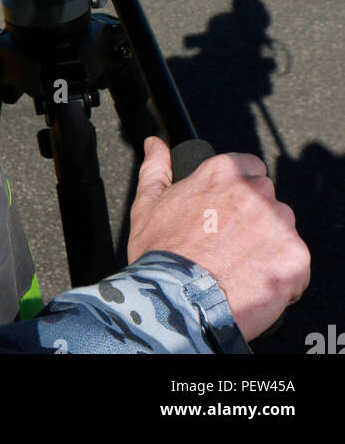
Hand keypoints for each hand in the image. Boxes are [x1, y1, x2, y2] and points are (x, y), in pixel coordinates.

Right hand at [127, 135, 309, 341]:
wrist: (179, 301)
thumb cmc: (161, 252)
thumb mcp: (148, 204)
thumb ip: (156, 168)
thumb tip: (154, 143)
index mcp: (224, 172)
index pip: (250, 168)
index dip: (240, 190)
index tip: (228, 213)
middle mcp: (256, 191)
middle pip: (267, 200)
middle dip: (255, 220)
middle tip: (230, 247)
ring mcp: (279, 224)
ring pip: (283, 231)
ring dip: (269, 247)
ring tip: (240, 270)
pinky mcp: (295, 257)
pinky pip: (296, 265)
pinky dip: (282, 277)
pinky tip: (255, 287)